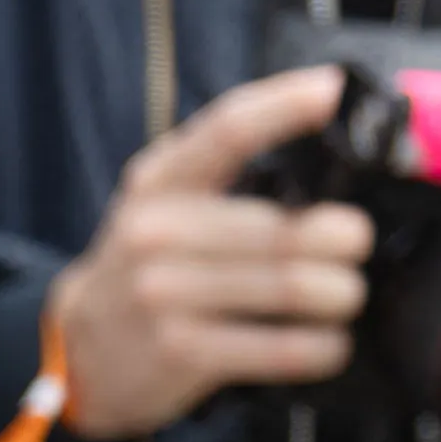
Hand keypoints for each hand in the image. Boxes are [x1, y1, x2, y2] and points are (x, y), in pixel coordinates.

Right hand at [53, 68, 373, 440]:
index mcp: (161, 181)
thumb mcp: (173, 205)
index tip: (333, 90)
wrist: (83, 348)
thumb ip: (238, 173)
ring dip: (342, 293)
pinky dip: (324, 346)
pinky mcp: (181, 352)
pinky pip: (282, 349)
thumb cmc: (155, 264)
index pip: (226, 130)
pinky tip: (329, 342)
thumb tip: (345, 150)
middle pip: (282, 227)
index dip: (283, 106)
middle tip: (357, 243)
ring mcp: (163, 294)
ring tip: (346, 294)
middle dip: (345, 237)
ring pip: (293, 287)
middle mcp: (156, 231)